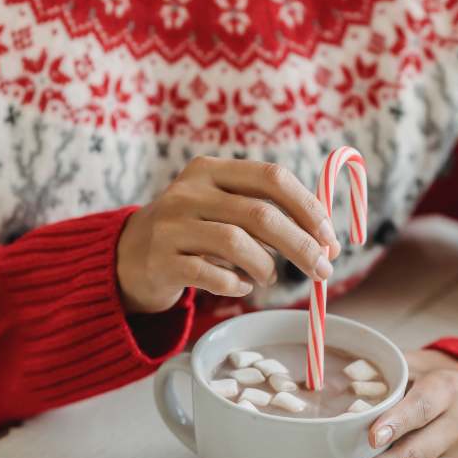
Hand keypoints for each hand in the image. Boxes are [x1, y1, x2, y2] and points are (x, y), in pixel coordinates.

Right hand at [116, 157, 339, 313]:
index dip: (307, 207)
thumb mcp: (221, 206)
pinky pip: (210, 275)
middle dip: (300, 245)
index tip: (329, 237)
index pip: (271, 177)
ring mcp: (170, 225)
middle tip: (323, 270)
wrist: (128, 255)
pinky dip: (235, 285)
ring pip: (236, 243)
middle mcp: (189, 192)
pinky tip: (241, 287)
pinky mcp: (160, 261)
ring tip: (270, 277)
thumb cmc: (194, 231)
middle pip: (260, 214)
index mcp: (212, 170)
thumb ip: (266, 213)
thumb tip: (324, 240)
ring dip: (266, 267)